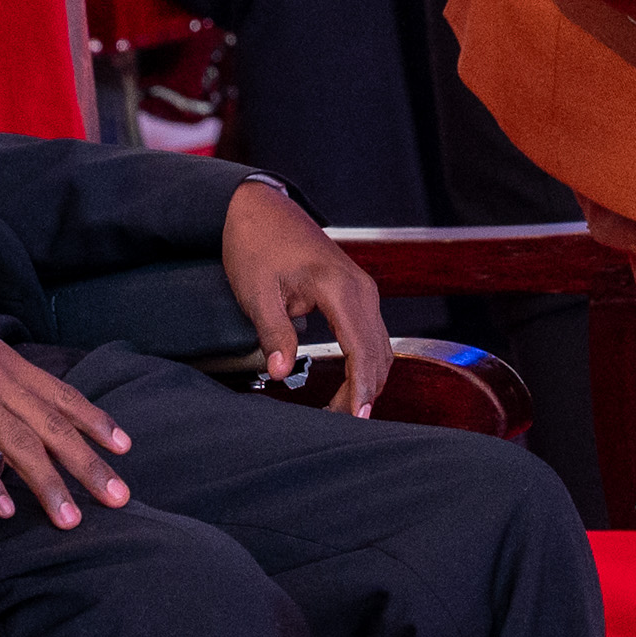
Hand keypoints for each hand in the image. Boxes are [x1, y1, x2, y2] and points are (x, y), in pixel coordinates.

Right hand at [0, 267, 131, 529]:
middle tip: (117, 495)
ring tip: (69, 517)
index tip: (124, 445)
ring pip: (19, 442)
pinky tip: (5, 505)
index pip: (61, 393)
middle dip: (88, 462)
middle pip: (52, 424)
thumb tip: (5, 411)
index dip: (95, 420)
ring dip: (49, 483)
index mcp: (3, 360)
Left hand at [218, 178, 391, 414]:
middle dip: (364, 393)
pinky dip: (364, 364)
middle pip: (378, 353)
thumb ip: (274, 332)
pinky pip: (371, 336)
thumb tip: (282, 373)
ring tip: (341, 414)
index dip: (362, 388)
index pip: (362, 349)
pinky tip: (348, 386)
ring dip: (366, 381)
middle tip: (337, 427)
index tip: (357, 421)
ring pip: (379, 347)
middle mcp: (362, 289)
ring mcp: (362, 290)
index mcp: (340, 287)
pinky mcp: (356, 294)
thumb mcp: (257, 291)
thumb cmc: (256, 245)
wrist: (259, 209)